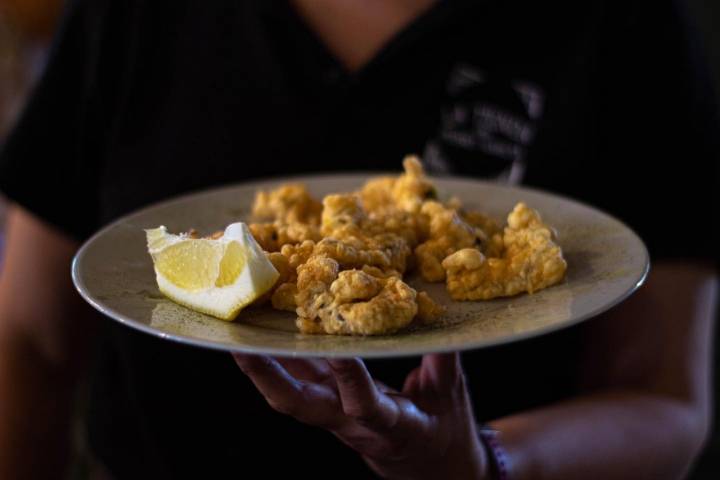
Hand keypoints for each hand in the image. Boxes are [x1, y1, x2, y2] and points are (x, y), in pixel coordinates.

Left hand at [233, 352, 488, 479]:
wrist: (426, 466)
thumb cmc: (441, 432)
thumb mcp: (452, 398)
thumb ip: (445, 362)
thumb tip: (440, 321)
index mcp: (389, 426)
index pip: (364, 405)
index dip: (351, 378)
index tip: (340, 347)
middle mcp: (349, 422)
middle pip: (298, 404)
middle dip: (268, 376)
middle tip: (242, 345)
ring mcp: (332, 414)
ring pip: (288, 394)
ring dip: (260, 366)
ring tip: (237, 330)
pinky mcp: (326, 404)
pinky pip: (296, 380)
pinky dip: (278, 357)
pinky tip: (263, 331)